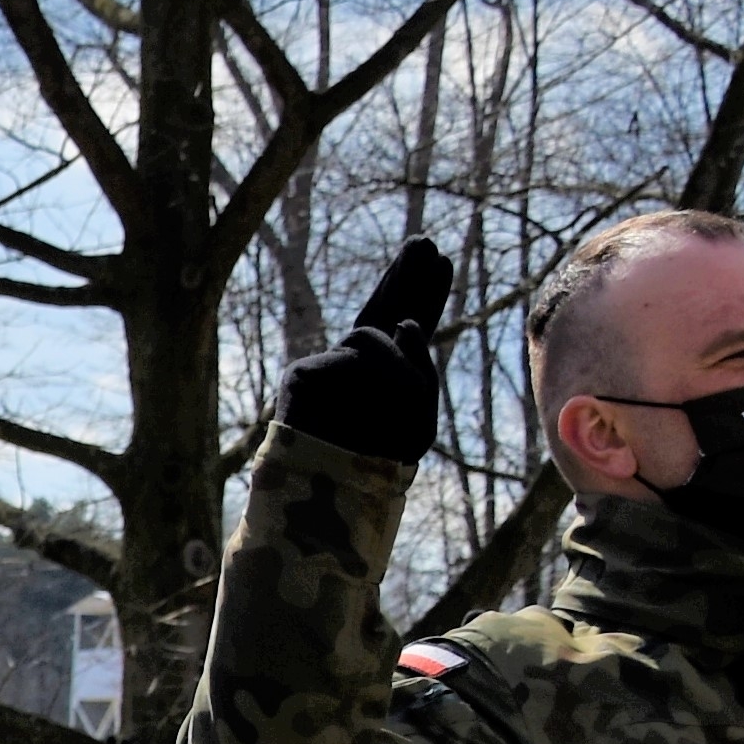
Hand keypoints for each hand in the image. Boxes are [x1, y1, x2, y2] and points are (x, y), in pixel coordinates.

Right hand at [277, 236, 450, 464]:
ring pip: (376, 335)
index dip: (422, 294)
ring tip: (402, 404)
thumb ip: (419, 371)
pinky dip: (372, 378)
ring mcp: (324, 370)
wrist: (325, 501)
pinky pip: (352, 356)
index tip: (442, 261)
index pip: (405, 329)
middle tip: (424, 242)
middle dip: (406, 278)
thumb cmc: (371, 469)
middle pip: (382, 311)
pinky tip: (359, 408)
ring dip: (401, 369)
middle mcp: (352, 371)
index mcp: (383, 384)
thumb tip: (397, 326)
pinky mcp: (300, 375)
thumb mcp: (418, 422)